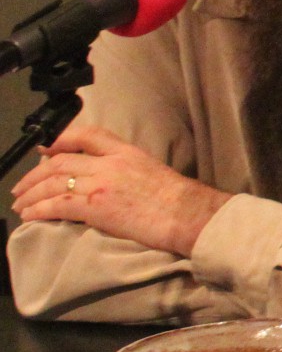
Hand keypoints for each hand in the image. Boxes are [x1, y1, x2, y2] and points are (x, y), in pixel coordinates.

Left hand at [11, 123, 230, 256]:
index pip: (86, 136)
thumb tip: (107, 180)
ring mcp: (101, 183)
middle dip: (34, 176)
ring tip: (21, 204)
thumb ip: (126, 169)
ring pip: (53, 183)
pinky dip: (39, 209)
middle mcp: (110, 163)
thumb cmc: (179, 201)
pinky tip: (30, 215)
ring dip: (31, 195)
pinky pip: (58, 204)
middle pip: (60, 162)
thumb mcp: (152, 170)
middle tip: (22, 188)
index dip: (59, 140)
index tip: (43, 149)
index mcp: (126, 152)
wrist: (189, 215)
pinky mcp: (96, 206)